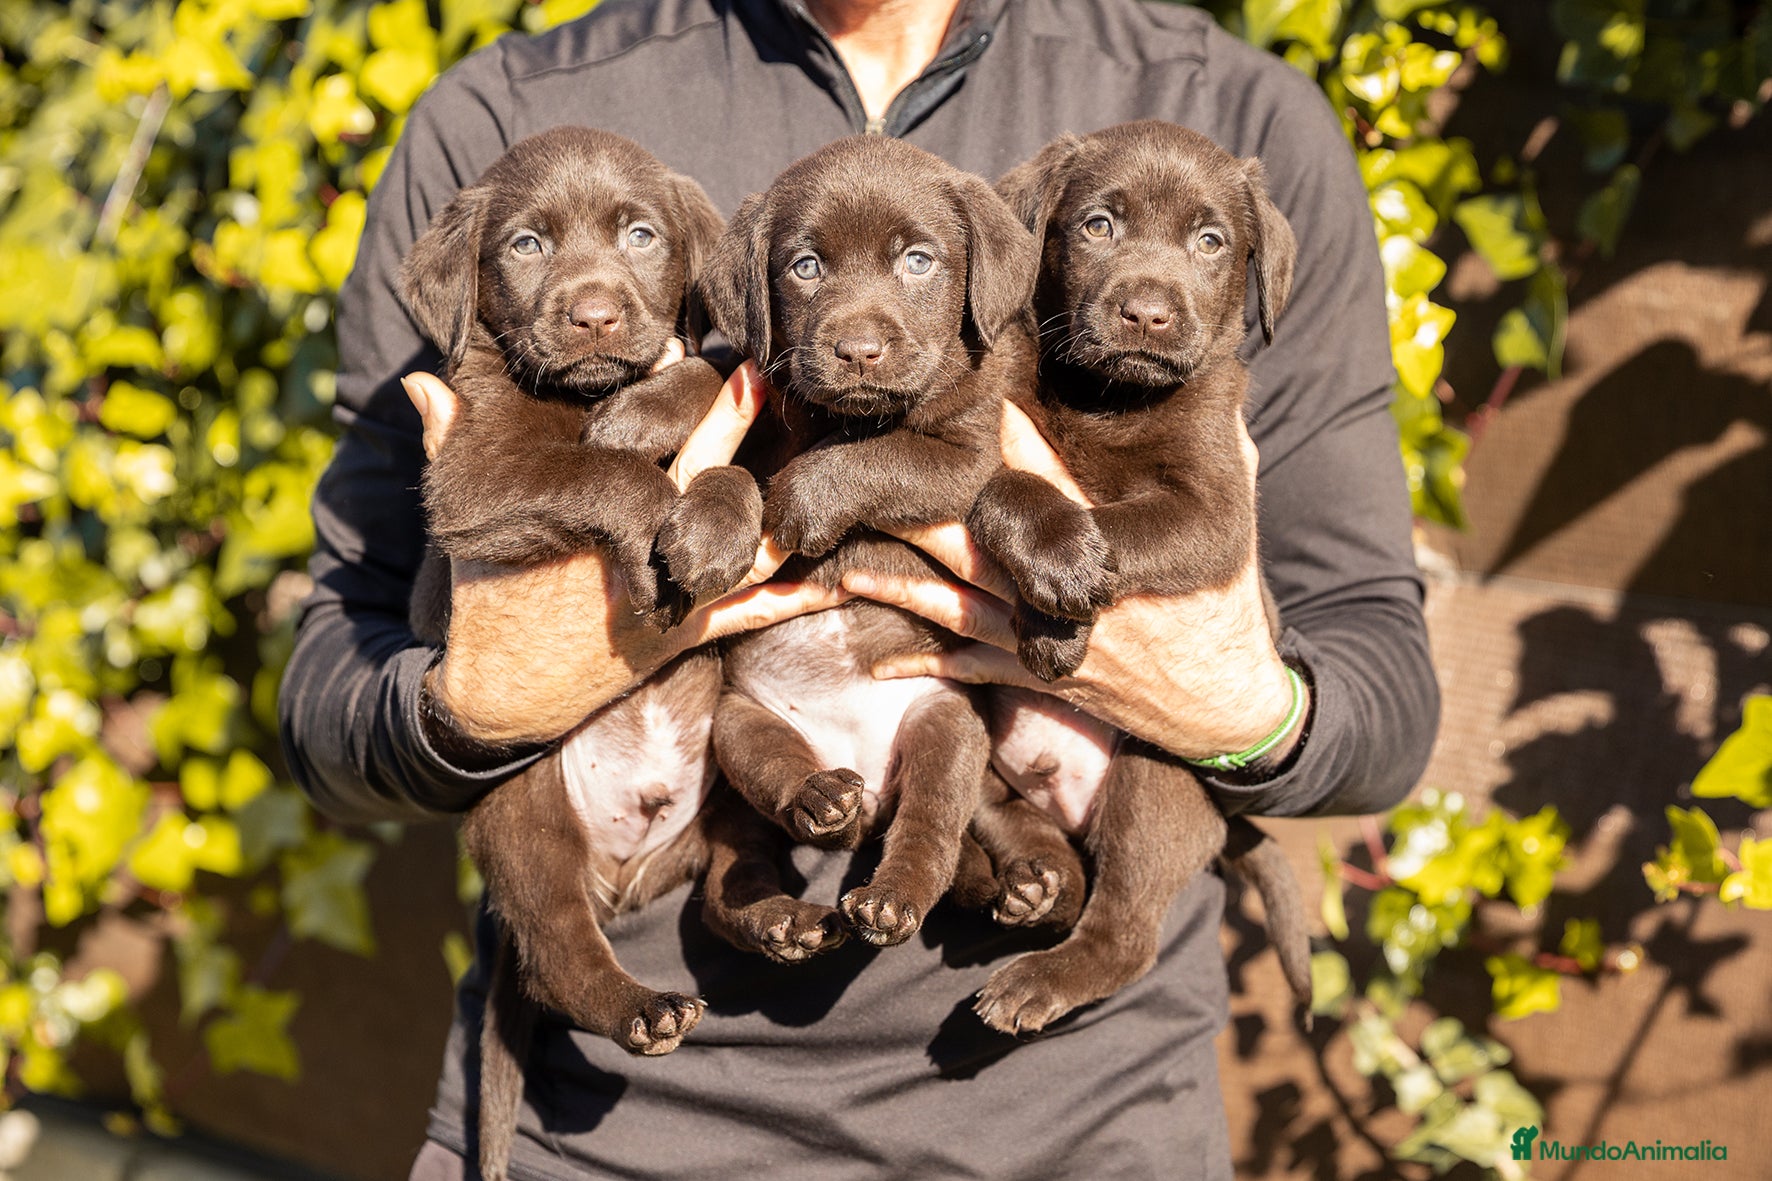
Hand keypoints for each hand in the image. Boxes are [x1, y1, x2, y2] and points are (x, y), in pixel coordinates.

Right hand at [403, 361, 846, 745]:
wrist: (500, 697)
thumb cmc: (487, 598)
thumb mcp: (464, 520)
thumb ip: (450, 446)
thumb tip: (420, 383)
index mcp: (589, 511)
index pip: (639, 440)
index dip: (675, 392)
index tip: (700, 346)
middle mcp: (637, 548)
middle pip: (701, 475)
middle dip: (734, 424)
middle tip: (767, 375)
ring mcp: (670, 592)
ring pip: (741, 541)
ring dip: (783, 502)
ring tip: (825, 463)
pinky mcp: (688, 634)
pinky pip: (752, 613)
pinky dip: (795, 598)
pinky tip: (839, 578)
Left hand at [840, 402, 1302, 764]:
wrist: (1224, 706)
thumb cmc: (1225, 602)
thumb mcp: (1233, 520)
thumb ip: (1227, 449)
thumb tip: (1227, 383)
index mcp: (1113, 544)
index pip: (1053, 480)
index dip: (1009, 443)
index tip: (970, 408)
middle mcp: (1070, 590)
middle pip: (980, 544)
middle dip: (920, 519)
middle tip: (864, 494)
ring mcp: (1048, 637)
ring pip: (960, 606)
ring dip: (900, 591)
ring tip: (844, 573)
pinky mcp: (1040, 673)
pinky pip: (973, 669)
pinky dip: (926, 668)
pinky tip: (879, 666)